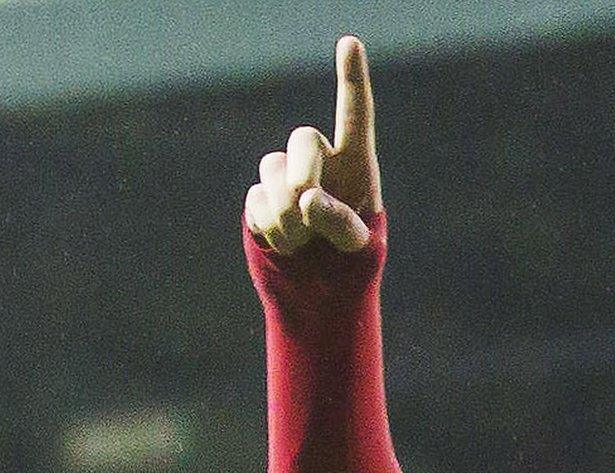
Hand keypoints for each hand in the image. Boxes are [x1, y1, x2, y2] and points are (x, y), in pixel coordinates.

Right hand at [244, 36, 381, 252]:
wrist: (318, 288)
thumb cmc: (351, 263)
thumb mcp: (357, 246)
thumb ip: (339, 222)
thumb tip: (305, 198)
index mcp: (356, 165)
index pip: (355, 116)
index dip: (351, 79)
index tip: (350, 43)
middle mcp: (320, 162)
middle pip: (303, 138)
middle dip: (302, 168)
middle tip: (305, 202)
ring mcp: (285, 176)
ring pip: (273, 170)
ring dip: (286, 211)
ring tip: (302, 243)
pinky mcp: (260, 196)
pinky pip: (257, 201)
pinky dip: (271, 227)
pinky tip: (286, 245)